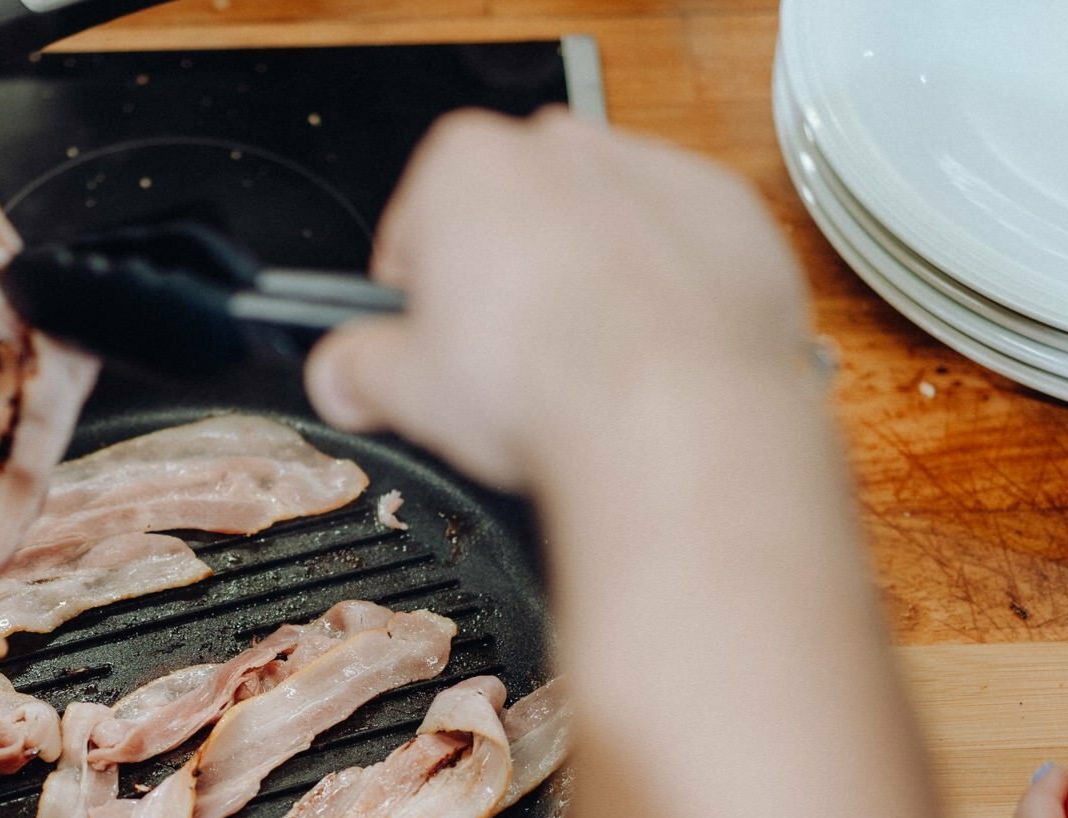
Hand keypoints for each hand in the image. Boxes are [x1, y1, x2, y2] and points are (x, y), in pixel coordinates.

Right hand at [304, 107, 811, 493]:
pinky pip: (681, 252)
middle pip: (512, 218)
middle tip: (505, 369)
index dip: (419, 298)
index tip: (431, 344)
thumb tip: (338, 378)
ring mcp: (653, 173)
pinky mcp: (729, 217)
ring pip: (599, 229)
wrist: (674, 418)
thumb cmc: (542, 386)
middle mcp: (562, 149)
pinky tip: (649, 361)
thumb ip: (355, 373)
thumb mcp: (405, 393)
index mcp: (466, 166)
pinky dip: (667, 296)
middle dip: (506, 282)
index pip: (416, 226)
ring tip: (581, 375)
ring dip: (588, 284)